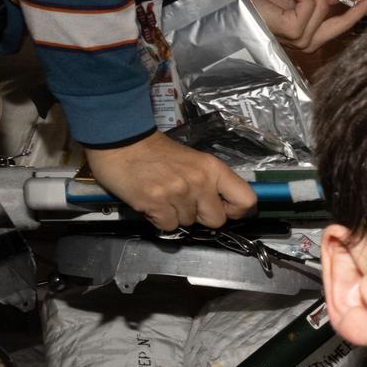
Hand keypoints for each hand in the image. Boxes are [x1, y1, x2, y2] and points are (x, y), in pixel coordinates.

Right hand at [85, 133, 256, 231]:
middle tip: (185, 203)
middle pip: (217, 220)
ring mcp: (178, 193)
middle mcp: (200, 182)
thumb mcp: (194, 161)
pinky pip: (168, 226)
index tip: (225, 209)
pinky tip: (152, 202)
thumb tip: (221, 207)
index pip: (246, 199)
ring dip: (177, 215)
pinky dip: (159, 219)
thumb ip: (210, 182)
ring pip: (189, 223)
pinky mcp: (155, 203)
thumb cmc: (156, 152)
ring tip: (163, 196)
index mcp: (213, 169)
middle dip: (202, 216)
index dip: (237, 211)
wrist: (121, 141)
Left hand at [251, 0, 366, 52]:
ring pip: (321, 6)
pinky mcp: (295, 30)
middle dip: (358, 8)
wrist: (236, 9)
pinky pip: (308, 2)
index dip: (357, 12)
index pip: (340, 25)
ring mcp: (303, 40)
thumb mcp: (292, 1)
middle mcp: (310, 43)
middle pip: (341, 24)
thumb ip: (311, 1)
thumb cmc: (259, 6)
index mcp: (311, 38)